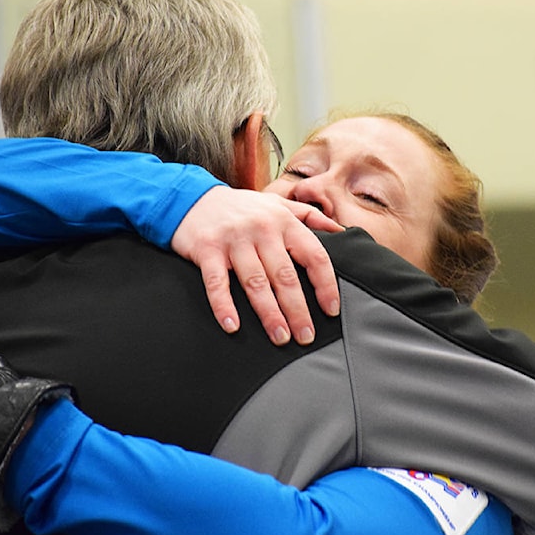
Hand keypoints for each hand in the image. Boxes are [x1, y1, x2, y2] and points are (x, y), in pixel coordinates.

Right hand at [170, 186, 342, 345]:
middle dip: (297, 309)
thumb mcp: (278, 205)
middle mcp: (262, 229)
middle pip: (285, 276)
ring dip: (269, 313)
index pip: (314, 256)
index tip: (331, 310)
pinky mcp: (207, 250)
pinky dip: (224, 306)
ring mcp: (234, 240)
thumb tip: (343, 231)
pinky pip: (217, 283)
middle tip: (305, 336)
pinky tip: (232, 326)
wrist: (192, 197)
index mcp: (284, 221)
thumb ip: (310, 217)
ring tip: (280, 337)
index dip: (325, 285)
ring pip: (256, 283)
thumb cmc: (242, 208)